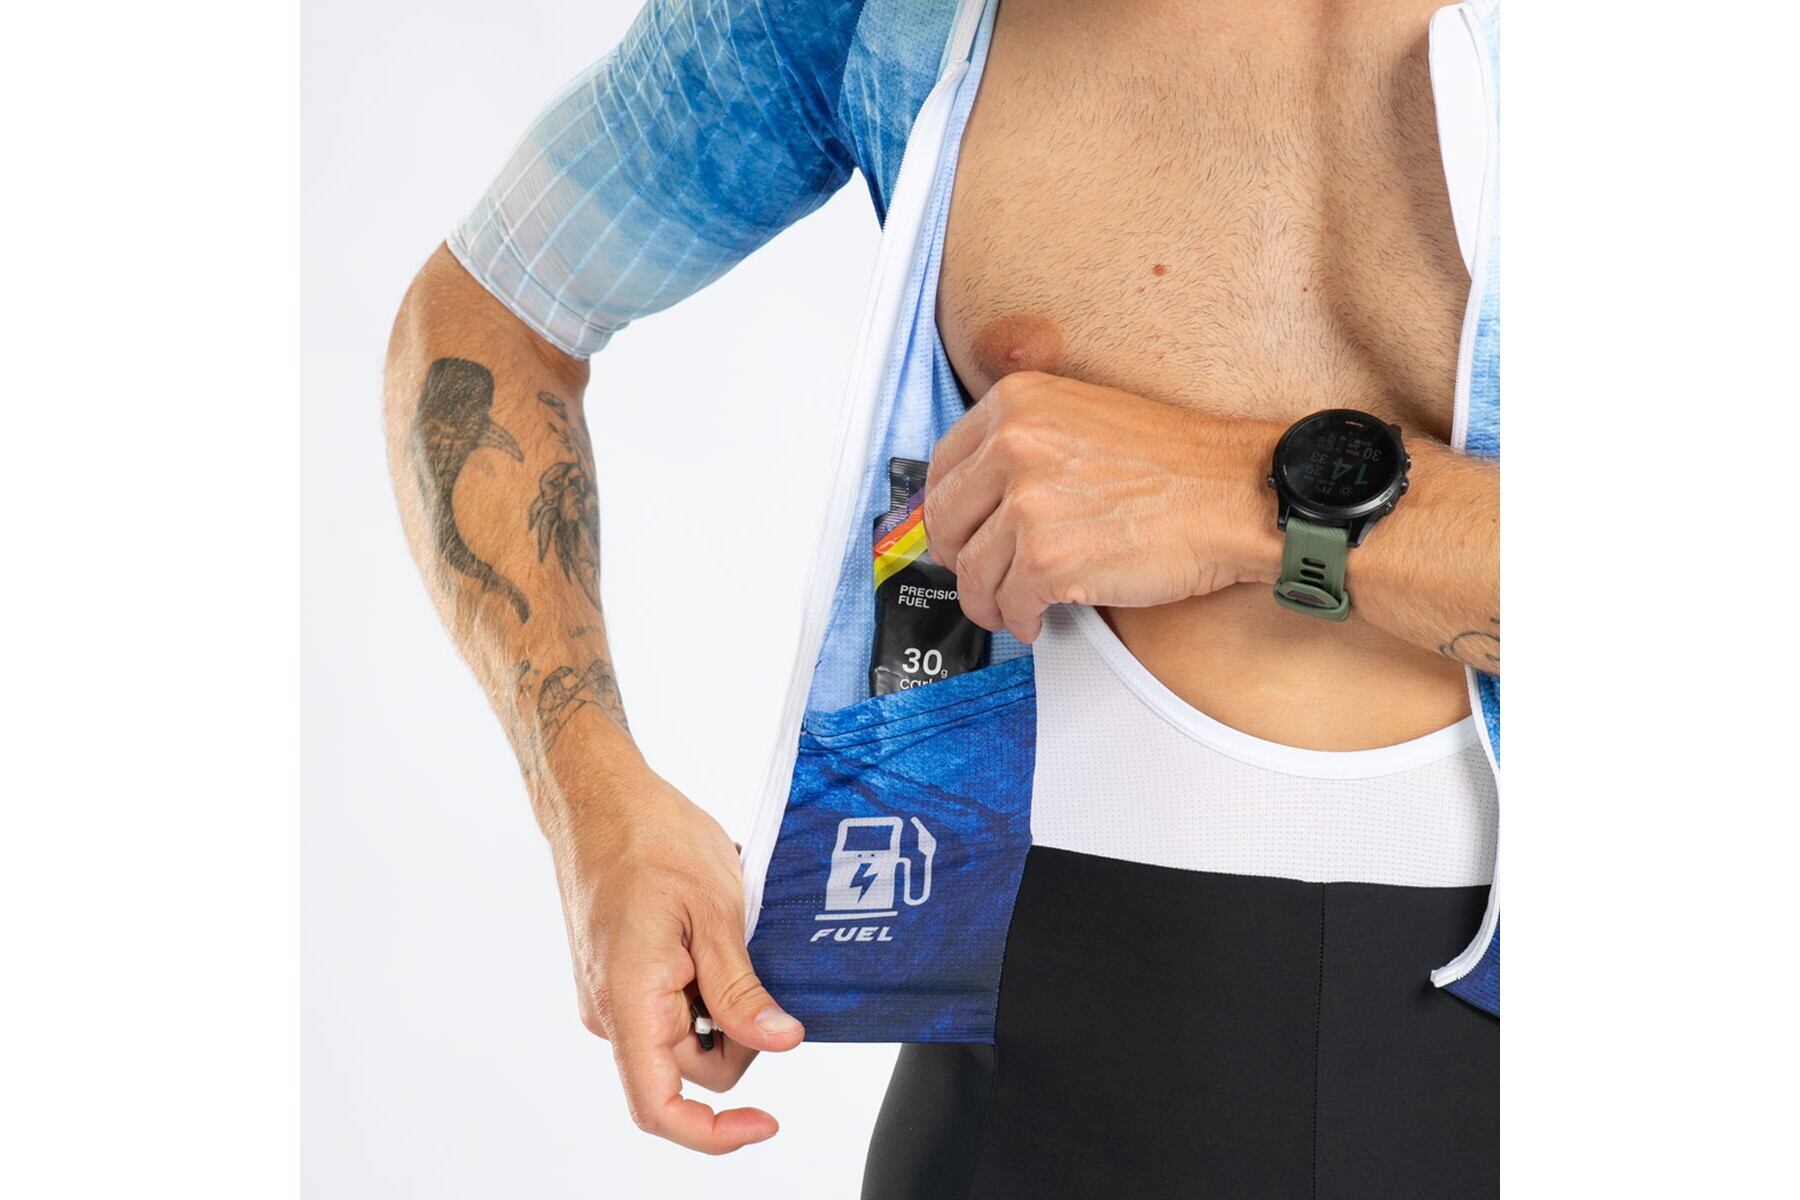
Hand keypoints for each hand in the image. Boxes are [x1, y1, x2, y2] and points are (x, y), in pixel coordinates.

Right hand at [545, 766, 803, 1153]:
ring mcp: (614, 996)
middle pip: (693, 1069)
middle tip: (763, 964)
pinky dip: (707, 983)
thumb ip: (742, 990)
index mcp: (630, 1004)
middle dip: (741, 1034)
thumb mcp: (716, 912)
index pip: (661, 1109)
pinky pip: (675, 1004)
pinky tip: (715, 932)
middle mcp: (612, 1013)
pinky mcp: (622, 977)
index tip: (768, 1121)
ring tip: (733, 934)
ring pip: (689, 1035)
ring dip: (725, 1002)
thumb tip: (781, 1043)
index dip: (716, 1134)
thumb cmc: (650, 838)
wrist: (601, 799)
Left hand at [923, 371, 1280, 641]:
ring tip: (1009, 606)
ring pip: (972, 571)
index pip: (943, 465)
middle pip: (944, 520)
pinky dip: (1019, 620)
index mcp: (1018, 404)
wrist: (1239, 494)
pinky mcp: (1048, 560)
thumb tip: (981, 490)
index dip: (948, 509)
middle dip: (957, 558)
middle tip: (977, 574)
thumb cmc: (1181, 463)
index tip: (956, 529)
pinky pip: (1009, 603)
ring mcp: (1028, 504)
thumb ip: (1028, 442)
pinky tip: (1036, 618)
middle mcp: (1014, 445)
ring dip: (988, 599)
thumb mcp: (1086, 416)